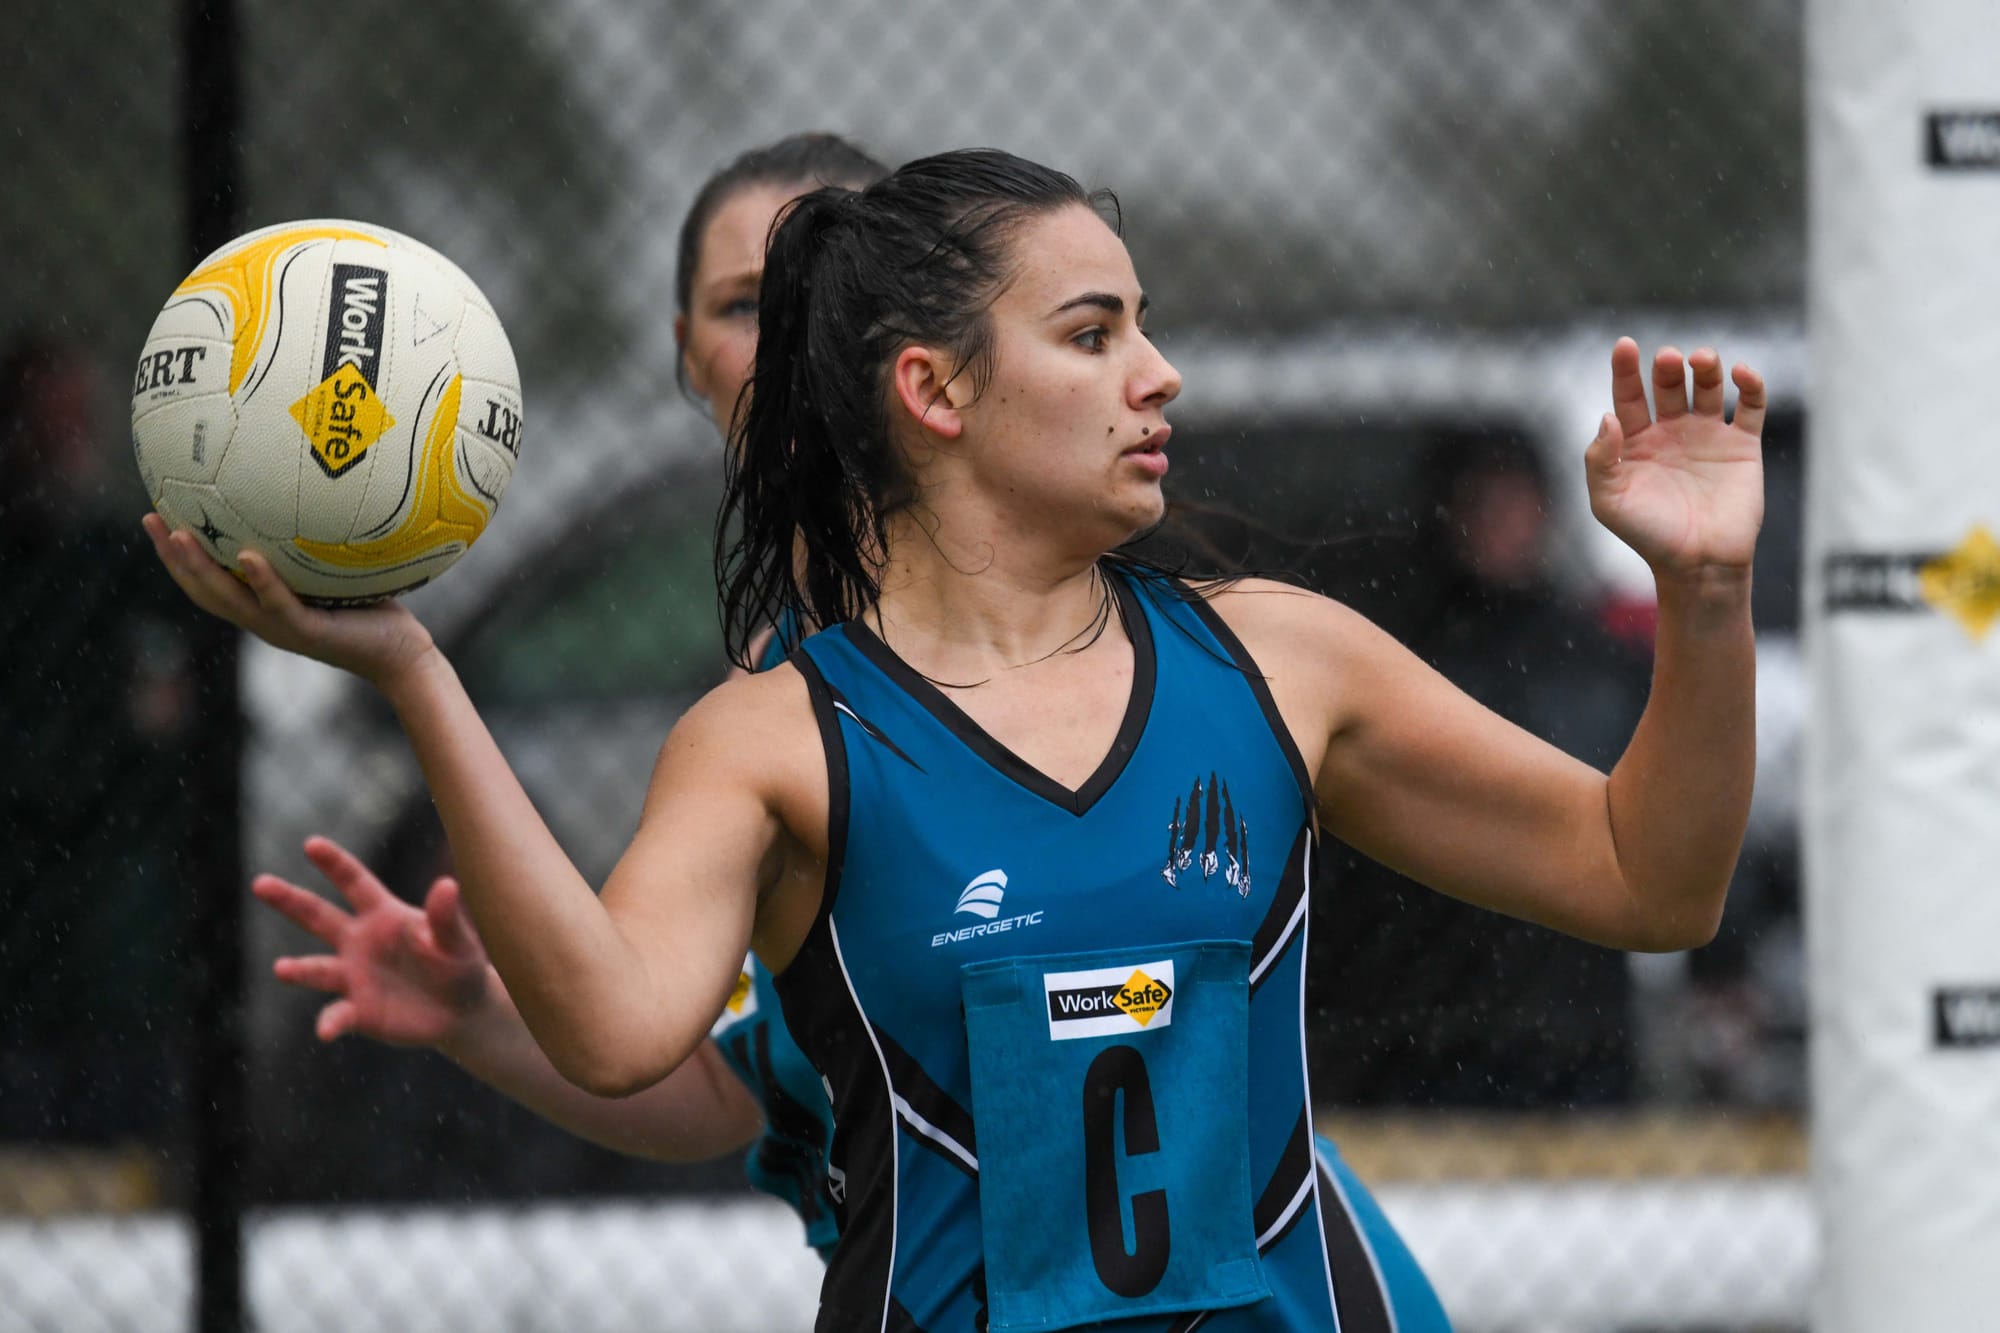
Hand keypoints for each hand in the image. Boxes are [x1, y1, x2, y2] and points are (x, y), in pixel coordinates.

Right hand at [140, 513, 435, 688]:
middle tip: (150, 519)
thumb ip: (316, 547)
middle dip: (172, 557)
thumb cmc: (372, 613)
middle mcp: (263, 620)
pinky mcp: (310, 633)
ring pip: (229, 599)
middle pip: (203, 590)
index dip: (176, 555)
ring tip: (178, 534)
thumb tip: (315, 493)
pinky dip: (262, 582)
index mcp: (262, 607)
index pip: (206, 581)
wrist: (401, 656)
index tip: (154, 517)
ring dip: (200, 568)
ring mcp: (283, 628)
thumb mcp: (335, 575)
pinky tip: (248, 556)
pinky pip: (279, 605)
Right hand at [253, 836, 492, 1046]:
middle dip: (289, 900)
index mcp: (383, 915)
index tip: (311, 844)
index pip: (355, 883)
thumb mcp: (459, 941)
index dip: (335, 864)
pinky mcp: (357, 1011)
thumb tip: (446, 884)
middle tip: (260, 883)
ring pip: (317, 969)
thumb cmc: (460, 965)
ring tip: (283, 969)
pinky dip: (330, 1022)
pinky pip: (337, 1015)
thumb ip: (446, 918)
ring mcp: (353, 976)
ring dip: (299, 970)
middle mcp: (359, 942)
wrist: (461, 1011)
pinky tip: (327, 1030)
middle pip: (318, 916)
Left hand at [1586, 339, 1765, 581]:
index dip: (1625, 369)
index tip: (1624, 345)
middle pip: (1668, 385)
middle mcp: (1671, 432)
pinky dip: (1751, 384)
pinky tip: (1742, 373)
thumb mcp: (1608, 501)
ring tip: (1701, 359)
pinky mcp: (1743, 446)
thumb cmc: (1648, 535)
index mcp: (1636, 442)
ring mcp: (1708, 436)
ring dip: (1706, 367)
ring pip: (1708, 387)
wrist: (1698, 564)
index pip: (1628, 395)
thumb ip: (1600, 459)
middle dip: (1667, 367)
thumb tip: (1607, 417)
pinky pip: (1751, 406)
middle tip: (1669, 359)